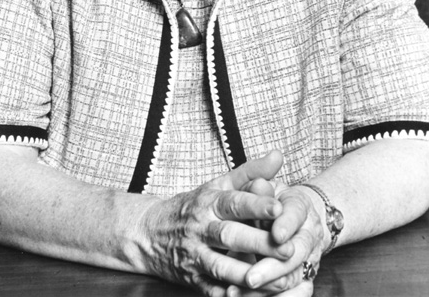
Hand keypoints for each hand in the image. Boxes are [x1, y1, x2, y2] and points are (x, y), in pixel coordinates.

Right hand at [135, 151, 296, 295]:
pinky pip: (212, 290)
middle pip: (230, 236)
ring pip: (221, 266)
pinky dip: (229, 295)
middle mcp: (201, 228)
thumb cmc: (195, 205)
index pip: (234, 202)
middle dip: (259, 243)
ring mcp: (195, 255)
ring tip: (277, 279)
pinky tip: (249, 296)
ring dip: (248, 273)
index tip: (279, 207)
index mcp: (210, 202)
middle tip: (288, 248)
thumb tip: (279, 155)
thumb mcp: (219, 184)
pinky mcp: (193, 279)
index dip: (256, 204)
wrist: (149, 232)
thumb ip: (251, 172)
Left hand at [239, 183, 325, 294]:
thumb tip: (257, 184)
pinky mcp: (301, 279)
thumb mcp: (267, 188)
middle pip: (296, 254)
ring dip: (267, 289)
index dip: (287, 225)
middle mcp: (308, 236)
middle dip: (273, 267)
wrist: (296, 218)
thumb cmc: (273, 200)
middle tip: (250, 277)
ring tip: (236, 292)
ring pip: (292, 279)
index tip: (276, 235)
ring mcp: (307, 260)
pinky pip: (290, 294)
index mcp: (301, 207)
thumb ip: (260, 186)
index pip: (296, 214)